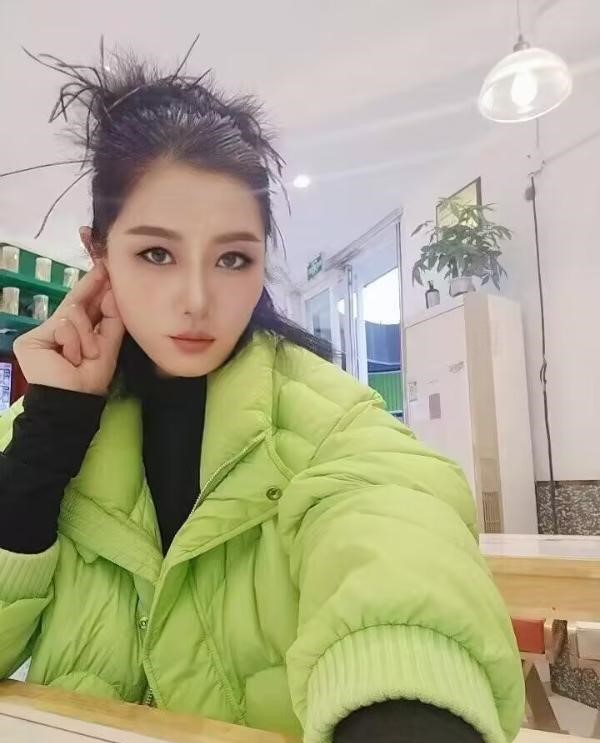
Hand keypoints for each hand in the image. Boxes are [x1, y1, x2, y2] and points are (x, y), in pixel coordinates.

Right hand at [14, 263, 124, 394]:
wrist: (73, 399)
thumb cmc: (90, 378)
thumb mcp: (108, 346)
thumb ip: (111, 321)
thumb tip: (113, 293)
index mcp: (77, 332)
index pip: (86, 306)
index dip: (95, 288)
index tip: (106, 270)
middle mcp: (58, 329)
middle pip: (75, 302)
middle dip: (92, 287)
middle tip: (104, 268)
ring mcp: (43, 333)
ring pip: (72, 313)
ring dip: (85, 337)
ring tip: (84, 357)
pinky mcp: (30, 339)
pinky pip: (62, 325)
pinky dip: (73, 341)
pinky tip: (70, 357)